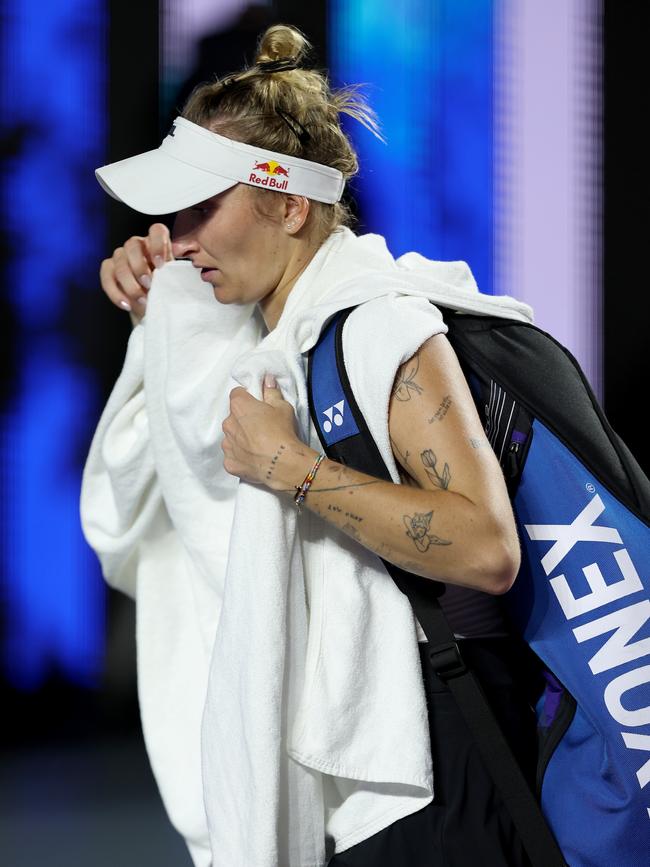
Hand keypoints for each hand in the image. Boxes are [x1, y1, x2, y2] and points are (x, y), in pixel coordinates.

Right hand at [99, 223, 173, 318]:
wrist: (150, 305)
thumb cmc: (164, 289)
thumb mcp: (172, 281)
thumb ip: (171, 274)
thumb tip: (175, 275)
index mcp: (156, 243)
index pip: (156, 231)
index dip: (158, 244)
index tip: (160, 264)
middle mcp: (137, 245)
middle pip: (132, 245)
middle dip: (140, 267)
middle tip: (149, 285)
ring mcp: (121, 255)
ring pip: (119, 263)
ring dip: (130, 284)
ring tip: (142, 300)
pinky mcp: (108, 269)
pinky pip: (106, 277)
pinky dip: (116, 293)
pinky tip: (126, 305)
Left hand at [221, 376, 309, 490]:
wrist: (283, 463)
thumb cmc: (283, 431)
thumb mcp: (283, 407)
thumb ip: (271, 392)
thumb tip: (267, 380)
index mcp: (239, 406)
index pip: (237, 394)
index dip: (247, 398)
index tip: (257, 404)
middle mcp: (228, 423)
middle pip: (233, 417)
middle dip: (243, 419)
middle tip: (261, 426)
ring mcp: (227, 445)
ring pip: (231, 437)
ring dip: (240, 438)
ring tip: (258, 445)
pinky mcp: (229, 462)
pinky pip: (232, 456)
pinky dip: (240, 456)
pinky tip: (254, 458)